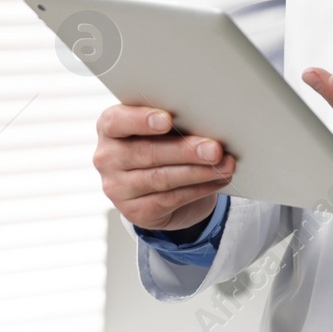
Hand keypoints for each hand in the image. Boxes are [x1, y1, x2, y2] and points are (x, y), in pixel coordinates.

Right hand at [94, 105, 234, 232]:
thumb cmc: (164, 143)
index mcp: (111, 127)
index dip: (141, 120)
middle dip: (186, 151)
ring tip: (225, 165)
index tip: (167, 120)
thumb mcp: (164, 128)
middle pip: (147, 153)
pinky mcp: (135, 211)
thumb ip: (175, 121)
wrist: (160, 185)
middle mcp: (108, 157)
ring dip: (199, 172)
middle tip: (215, 149)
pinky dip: (199, 189)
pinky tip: (217, 180)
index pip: (116, 122)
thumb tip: (209, 121)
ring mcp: (117, 188)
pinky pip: (170, 199)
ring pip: (161, 179)